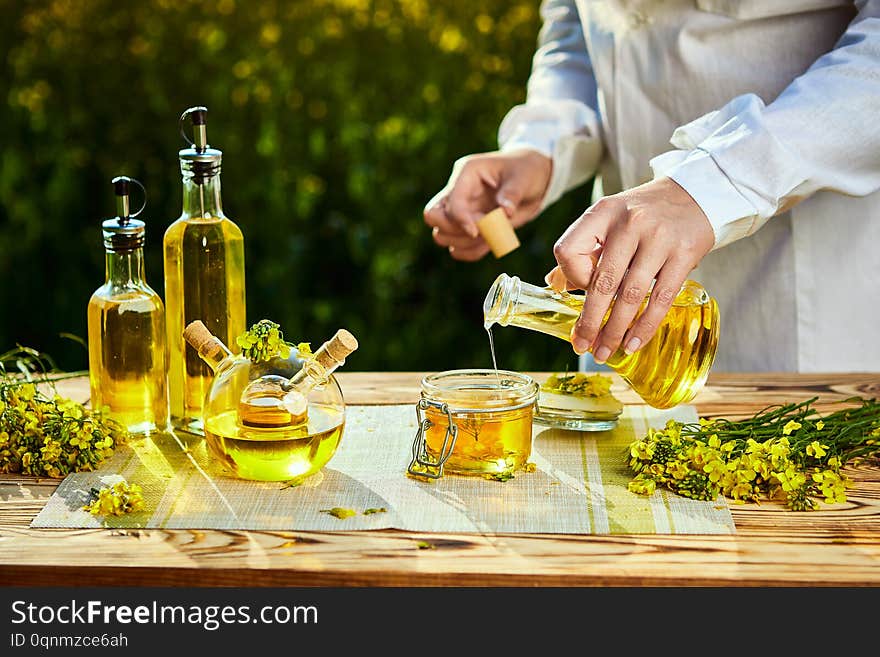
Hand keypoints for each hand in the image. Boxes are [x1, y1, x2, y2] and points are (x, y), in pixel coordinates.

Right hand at [424, 149, 551, 260]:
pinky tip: (491, 243)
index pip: (450, 202)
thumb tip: (505, 211)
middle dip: (454, 230)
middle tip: (481, 230)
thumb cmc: (525, 171)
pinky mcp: (468, 227)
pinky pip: (457, 249)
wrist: (532, 179)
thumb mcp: (523, 178)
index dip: (460, 219)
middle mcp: (457, 192)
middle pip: (432, 217)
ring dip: (465, 243)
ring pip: (441, 236)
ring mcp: (460, 211)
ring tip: (491, 235)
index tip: (478, 230)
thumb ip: (513, 193)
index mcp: (466, 173)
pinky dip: (471, 252)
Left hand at [547, 176, 714, 361]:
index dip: (570, 277)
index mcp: (602, 213)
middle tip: (582, 346)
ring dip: (614, 330)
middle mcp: (628, 224)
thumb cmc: (644, 214)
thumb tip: (553, 285)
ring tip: (604, 352)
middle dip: (589, 321)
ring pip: (630, 296)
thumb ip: (583, 250)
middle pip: (601, 282)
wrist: (696, 194)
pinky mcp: (684, 254)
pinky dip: (644, 327)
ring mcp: (658, 239)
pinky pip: (660, 299)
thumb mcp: (609, 219)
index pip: (569, 251)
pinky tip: (633, 343)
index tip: (579, 291)